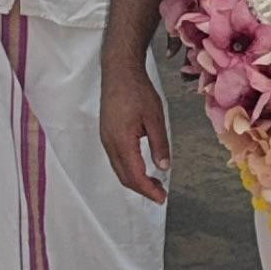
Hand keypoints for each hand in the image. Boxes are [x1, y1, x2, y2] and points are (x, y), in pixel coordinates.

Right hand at [99, 51, 172, 203]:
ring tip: (154, 183)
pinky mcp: (106, 133)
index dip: (148, 190)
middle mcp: (110, 144)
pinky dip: (129, 169)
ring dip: (135, 180)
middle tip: (161, 194)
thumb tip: (164, 168)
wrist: (118, 71)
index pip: (134, 175)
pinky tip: (141, 167)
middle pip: (124, 176)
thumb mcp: (155, 117)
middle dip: (142, 189)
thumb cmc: (138, 91)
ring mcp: (106, 139)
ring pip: (119, 169)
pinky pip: (116, 159)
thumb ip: (159, 144)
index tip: (162, 198)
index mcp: (122, 141)